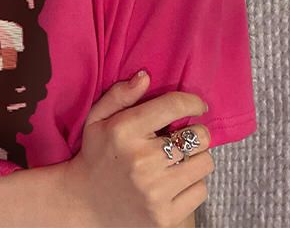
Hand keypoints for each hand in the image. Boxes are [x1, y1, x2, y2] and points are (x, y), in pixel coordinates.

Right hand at [61, 72, 213, 227]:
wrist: (84, 203)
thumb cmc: (96, 154)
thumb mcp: (98, 118)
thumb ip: (120, 95)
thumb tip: (145, 76)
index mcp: (125, 131)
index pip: (173, 107)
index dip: (192, 102)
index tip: (198, 105)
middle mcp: (142, 161)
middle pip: (198, 137)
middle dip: (195, 132)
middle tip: (183, 136)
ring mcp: (155, 192)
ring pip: (204, 163)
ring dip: (196, 157)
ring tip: (180, 158)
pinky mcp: (165, 216)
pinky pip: (201, 190)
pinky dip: (193, 183)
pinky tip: (176, 180)